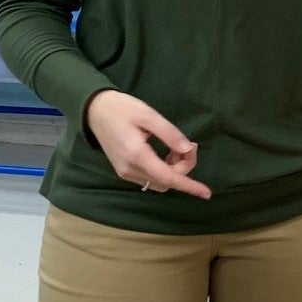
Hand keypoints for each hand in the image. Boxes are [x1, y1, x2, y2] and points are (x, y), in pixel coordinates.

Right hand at [84, 89, 211, 197]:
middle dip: (183, 168)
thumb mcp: (148, 114)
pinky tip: (166, 154)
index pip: (168, 177)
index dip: (189, 185)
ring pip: (158, 182)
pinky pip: (149, 179)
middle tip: (190, 145)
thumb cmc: (122, 108)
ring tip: (177, 148)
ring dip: (173, 171)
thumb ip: (169, 133)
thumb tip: (188, 149)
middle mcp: (130, 169)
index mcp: (137, 155)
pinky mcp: (123, 171)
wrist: (94, 111)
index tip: (206, 193)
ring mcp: (125, 172)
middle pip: (166, 181)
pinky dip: (163, 171)